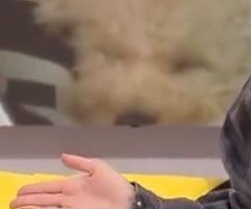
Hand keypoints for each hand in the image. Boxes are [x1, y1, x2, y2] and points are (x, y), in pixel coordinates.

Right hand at [10, 153, 134, 208]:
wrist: (128, 202)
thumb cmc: (115, 185)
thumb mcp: (98, 168)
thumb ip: (80, 162)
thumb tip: (62, 156)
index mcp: (72, 186)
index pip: (48, 187)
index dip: (34, 189)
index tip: (20, 191)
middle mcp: (69, 198)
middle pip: (43, 200)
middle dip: (27, 201)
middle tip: (13, 203)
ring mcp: (71, 208)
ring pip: (46, 208)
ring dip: (32, 208)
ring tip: (18, 208)